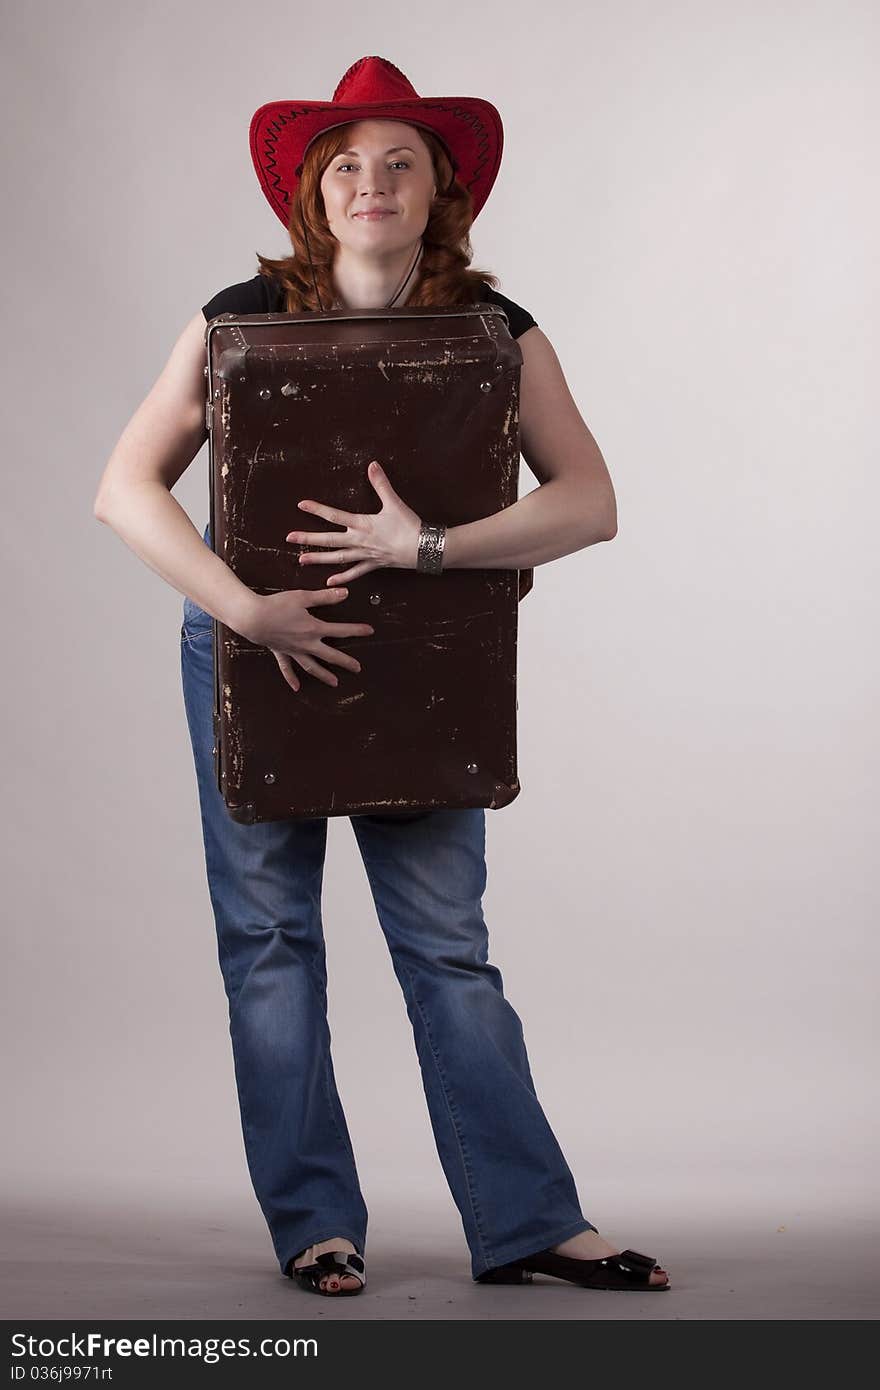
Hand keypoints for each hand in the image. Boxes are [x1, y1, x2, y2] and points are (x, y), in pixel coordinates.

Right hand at [242, 588, 374, 691]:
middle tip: (357, 668)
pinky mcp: (280, 652)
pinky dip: (291, 678)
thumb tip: (345, 593)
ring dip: (323, 675)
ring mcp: (293, 650)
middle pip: (330, 656)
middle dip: (345, 662)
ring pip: (311, 666)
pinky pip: (286, 668)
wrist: (252, 617)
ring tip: (334, 683)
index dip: (356, 630)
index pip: (340, 631)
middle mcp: (306, 644)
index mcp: (313, 629)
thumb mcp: (302, 597)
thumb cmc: (276, 605)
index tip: (370, 631)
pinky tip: (297, 688)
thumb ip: (324, 597)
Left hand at [285, 459, 421, 584]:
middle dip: (308, 538)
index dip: (317, 509)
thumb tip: (372, 465)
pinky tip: (329, 581)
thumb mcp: (394, 502)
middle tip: (289, 538)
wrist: (422, 548)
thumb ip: (381, 484)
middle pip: (329, 539)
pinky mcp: (373, 564)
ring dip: (319, 559)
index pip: (334, 516)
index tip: (301, 505)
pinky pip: (354, 573)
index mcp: (362, 524)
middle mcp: (359, 540)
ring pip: (337, 558)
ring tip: (301, 560)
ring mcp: (364, 554)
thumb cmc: (408, 525)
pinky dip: (342, 577)